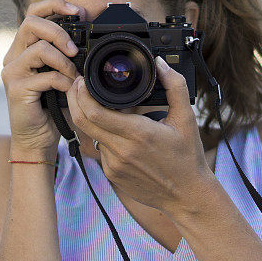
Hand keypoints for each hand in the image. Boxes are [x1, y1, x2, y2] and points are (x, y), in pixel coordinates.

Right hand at [1, 0, 84, 157]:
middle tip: (76, 49)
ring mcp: (12, 71)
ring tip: (74, 75)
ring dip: (64, 61)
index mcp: (24, 48)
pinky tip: (69, 89)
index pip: (33, 13)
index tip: (78, 11)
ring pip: (39, 49)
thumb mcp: (62, 74)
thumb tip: (86, 39)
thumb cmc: (52, 107)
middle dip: (59, 32)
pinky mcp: (16, 88)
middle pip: (31, 23)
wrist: (37, 138)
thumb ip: (66, 55)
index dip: (54, 5)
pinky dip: (63, 81)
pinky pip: (45, 76)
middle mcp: (13, 56)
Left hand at [66, 56, 214, 216]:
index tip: (81, 80)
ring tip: (100, 106)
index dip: (81, 94)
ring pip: (90, 135)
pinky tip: (116, 131)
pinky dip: (103, 136)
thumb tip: (161, 64)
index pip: (94, 112)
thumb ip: (175, 87)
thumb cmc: (188, 158)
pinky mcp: (112, 175)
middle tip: (76, 86)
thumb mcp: (187, 119)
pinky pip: (100, 150)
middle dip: (73, 100)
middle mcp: (121, 151)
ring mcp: (114, 165)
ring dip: (90, 119)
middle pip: (82, 122)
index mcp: (138, 134)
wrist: (186, 196)